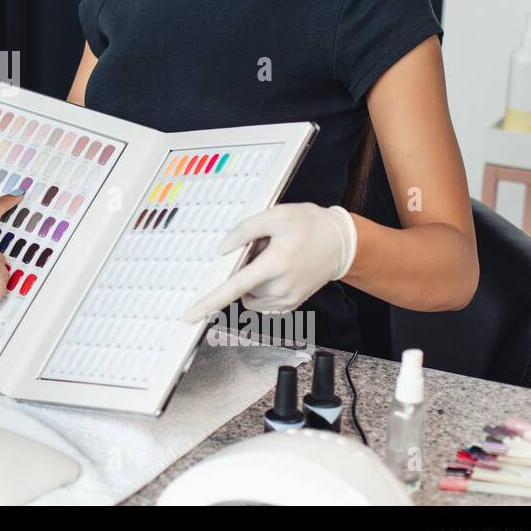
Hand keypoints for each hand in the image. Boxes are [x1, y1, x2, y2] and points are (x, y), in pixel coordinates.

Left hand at [184, 203, 356, 319]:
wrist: (340, 243)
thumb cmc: (309, 225)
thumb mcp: (276, 215)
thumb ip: (244, 230)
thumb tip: (220, 250)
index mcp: (275, 264)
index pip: (235, 287)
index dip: (210, 301)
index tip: (190, 314)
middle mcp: (281, 288)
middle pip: (241, 287)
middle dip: (244, 269)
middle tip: (264, 249)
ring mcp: (287, 300)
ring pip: (249, 296)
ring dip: (252, 281)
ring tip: (273, 259)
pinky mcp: (290, 305)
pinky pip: (262, 302)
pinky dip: (261, 290)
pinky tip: (278, 272)